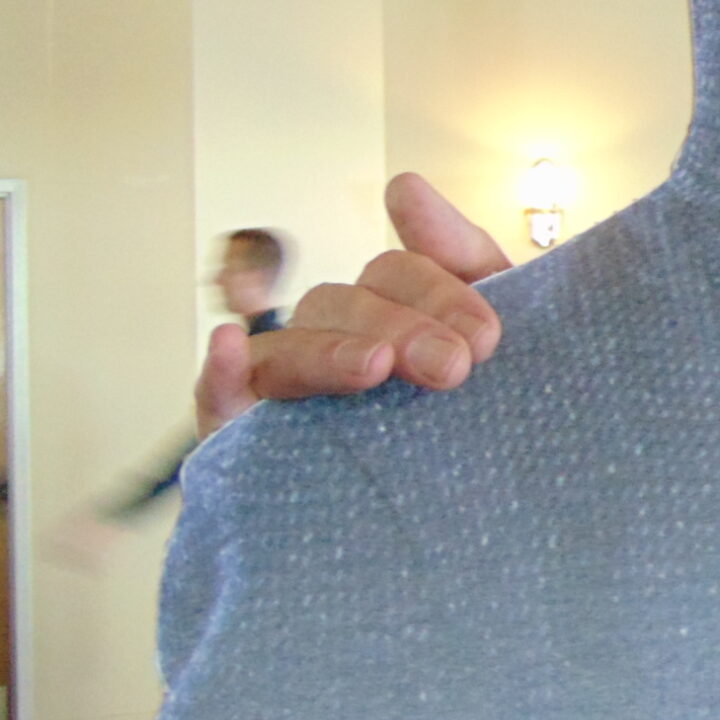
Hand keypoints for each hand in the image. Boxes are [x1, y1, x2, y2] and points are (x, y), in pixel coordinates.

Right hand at [195, 174, 511, 434]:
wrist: (499, 535)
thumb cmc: (495, 420)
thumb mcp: (495, 339)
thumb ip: (462, 256)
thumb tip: (401, 184)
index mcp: (394, 312)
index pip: (397, 274)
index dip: (441, 293)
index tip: (488, 339)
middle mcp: (338, 342)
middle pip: (346, 305)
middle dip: (403, 326)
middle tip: (455, 367)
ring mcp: (291, 394)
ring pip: (291, 349)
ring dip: (330, 349)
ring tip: (374, 368)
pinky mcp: (251, 446)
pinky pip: (220, 401)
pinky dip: (221, 373)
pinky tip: (228, 345)